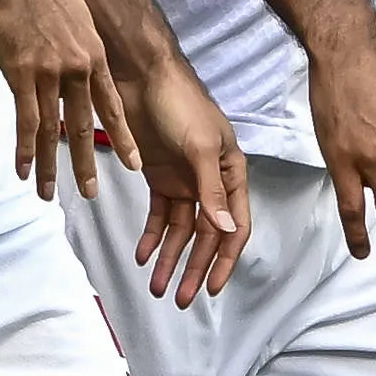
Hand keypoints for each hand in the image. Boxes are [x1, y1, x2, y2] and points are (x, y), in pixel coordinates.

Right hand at [0, 0, 131, 201]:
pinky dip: (23, 149)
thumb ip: (80, 47)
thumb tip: (77, 68)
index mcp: (95, 57)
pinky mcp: (21, 74)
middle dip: (87, 165)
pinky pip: (25, 120)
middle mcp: (79, 70)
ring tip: (49, 194)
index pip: (113, 107)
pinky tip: (23, 171)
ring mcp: (50, 74)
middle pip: (86, 127)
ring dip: (50, 167)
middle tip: (92, 194)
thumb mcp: (77, 17)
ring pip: (52, 131)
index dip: (124, 137)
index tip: (135, 163)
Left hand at [124, 53, 249, 306]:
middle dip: (194, 268)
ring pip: (181, 230)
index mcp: (232, 175)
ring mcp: (185, 181)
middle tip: (180, 299)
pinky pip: (158, 215)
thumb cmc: (181, 105)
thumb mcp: (200, 148)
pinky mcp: (159, 177)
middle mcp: (212, 183)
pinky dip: (151, 236)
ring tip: (155, 286)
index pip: (234, 227)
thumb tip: (224, 231)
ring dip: (170, 259)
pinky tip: (142, 255)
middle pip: (206, 235)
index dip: (224, 260)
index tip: (212, 289)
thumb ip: (212, 191)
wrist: (142, 76)